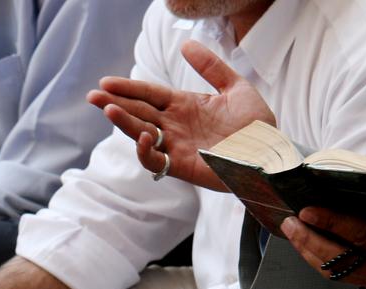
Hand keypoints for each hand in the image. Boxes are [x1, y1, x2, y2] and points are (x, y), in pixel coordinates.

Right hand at [88, 41, 274, 188]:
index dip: (128, 88)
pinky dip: (145, 150)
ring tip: (108, 110)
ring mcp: (176, 146)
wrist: (272, 153)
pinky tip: (142, 135)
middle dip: (114, 104)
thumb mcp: (235, 87)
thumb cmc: (256, 125)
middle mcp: (174, 126)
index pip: (148, 94)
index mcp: (183, 106)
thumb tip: (186, 45)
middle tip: (92, 96)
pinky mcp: (182, 166)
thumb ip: (211, 67)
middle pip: (138, 112)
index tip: (106, 82)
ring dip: (123, 123)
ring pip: (141, 134)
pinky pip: (155, 161)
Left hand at [281, 185, 365, 288]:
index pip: (363, 236)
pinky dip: (323, 261)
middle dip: (309, 240)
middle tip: (289, 221)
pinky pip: (344, 276)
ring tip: (293, 231)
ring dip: (310, 253)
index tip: (308, 210)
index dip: (332, 223)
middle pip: (339, 260)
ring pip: (337, 273)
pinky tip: (310, 245)